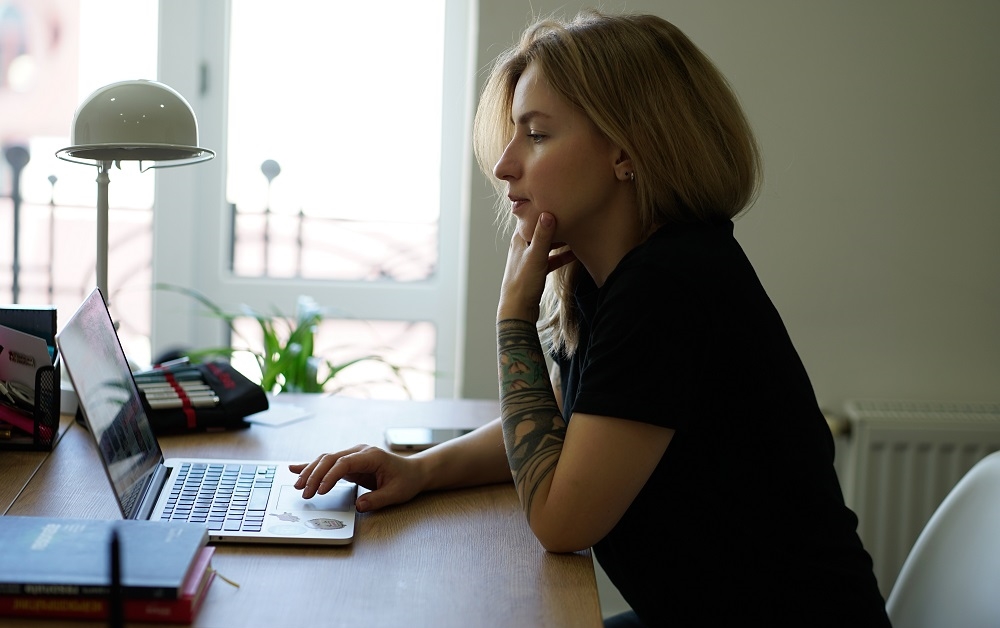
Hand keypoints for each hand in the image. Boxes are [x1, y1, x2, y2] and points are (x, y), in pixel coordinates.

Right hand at [290, 445, 425, 512]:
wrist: (413, 472)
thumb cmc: (406, 481)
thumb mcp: (396, 493)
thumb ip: (377, 499)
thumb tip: (358, 506)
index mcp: (371, 456)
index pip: (344, 462)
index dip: (330, 476)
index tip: (321, 491)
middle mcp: (359, 452)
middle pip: (331, 459)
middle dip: (315, 475)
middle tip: (304, 492)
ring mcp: (353, 456)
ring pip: (326, 459)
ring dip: (310, 471)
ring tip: (298, 486)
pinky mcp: (349, 463)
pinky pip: (328, 464)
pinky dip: (312, 466)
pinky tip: (296, 468)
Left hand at [498, 212, 576, 321]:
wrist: (517, 310)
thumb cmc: (523, 284)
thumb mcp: (535, 257)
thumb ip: (542, 236)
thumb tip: (548, 213)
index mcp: (519, 240)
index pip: (532, 218)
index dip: (545, 209)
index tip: (560, 202)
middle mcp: (523, 247)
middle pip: (541, 230)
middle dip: (556, 223)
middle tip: (573, 215)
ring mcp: (530, 259)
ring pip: (548, 244)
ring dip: (560, 240)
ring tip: (576, 232)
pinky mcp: (536, 271)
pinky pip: (551, 259)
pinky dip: (561, 255)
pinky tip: (575, 254)